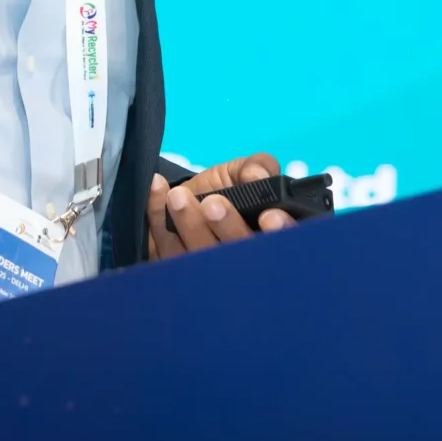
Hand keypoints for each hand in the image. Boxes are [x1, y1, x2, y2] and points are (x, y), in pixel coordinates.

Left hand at [146, 152, 290, 259]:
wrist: (188, 201)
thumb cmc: (225, 192)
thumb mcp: (244, 173)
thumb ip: (258, 167)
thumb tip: (257, 175)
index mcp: (268, 243)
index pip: (284, 246)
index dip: (280, 234)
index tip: (269, 216)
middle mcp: (241, 264)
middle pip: (239, 256)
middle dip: (227, 228)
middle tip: (212, 204)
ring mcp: (207, 274)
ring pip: (199, 257)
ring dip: (189, 224)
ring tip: (179, 196)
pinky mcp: (174, 271)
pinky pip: (164, 248)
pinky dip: (157, 216)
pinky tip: (158, 188)